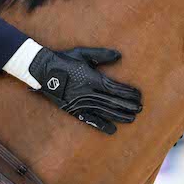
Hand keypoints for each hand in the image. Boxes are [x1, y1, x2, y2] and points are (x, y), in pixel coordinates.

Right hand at [27, 46, 141, 133]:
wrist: (42, 70)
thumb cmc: (64, 59)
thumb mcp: (83, 53)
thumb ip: (101, 55)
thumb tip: (119, 55)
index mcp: (92, 79)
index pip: (115, 88)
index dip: (128, 93)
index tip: (138, 95)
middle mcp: (88, 93)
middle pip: (112, 101)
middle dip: (128, 105)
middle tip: (140, 109)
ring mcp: (81, 102)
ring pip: (104, 111)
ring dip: (119, 115)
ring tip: (132, 118)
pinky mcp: (73, 109)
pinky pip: (89, 119)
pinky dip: (101, 125)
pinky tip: (112, 130)